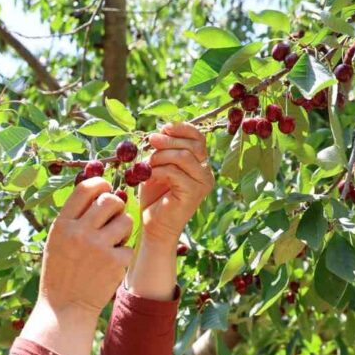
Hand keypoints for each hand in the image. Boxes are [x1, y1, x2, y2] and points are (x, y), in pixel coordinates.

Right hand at [38, 178, 134, 317]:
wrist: (65, 307)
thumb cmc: (61, 272)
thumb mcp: (57, 240)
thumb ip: (75, 218)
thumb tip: (100, 192)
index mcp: (63, 224)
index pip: (85, 189)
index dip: (100, 184)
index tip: (106, 189)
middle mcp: (80, 232)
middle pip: (110, 200)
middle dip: (116, 205)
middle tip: (113, 217)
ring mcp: (98, 247)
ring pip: (125, 220)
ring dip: (123, 228)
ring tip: (113, 241)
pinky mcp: (114, 262)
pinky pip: (129, 246)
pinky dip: (123, 253)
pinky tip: (112, 263)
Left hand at [139, 122, 214, 246]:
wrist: (154, 226)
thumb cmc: (155, 198)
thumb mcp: (158, 168)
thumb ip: (163, 151)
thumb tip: (159, 133)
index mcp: (200, 164)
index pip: (198, 138)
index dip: (181, 129)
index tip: (163, 128)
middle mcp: (206, 173)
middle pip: (191, 144)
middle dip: (168, 140)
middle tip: (150, 141)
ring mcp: (202, 183)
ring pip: (183, 156)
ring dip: (161, 156)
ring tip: (148, 165)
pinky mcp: (193, 193)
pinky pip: (174, 172)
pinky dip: (157, 170)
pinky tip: (148, 177)